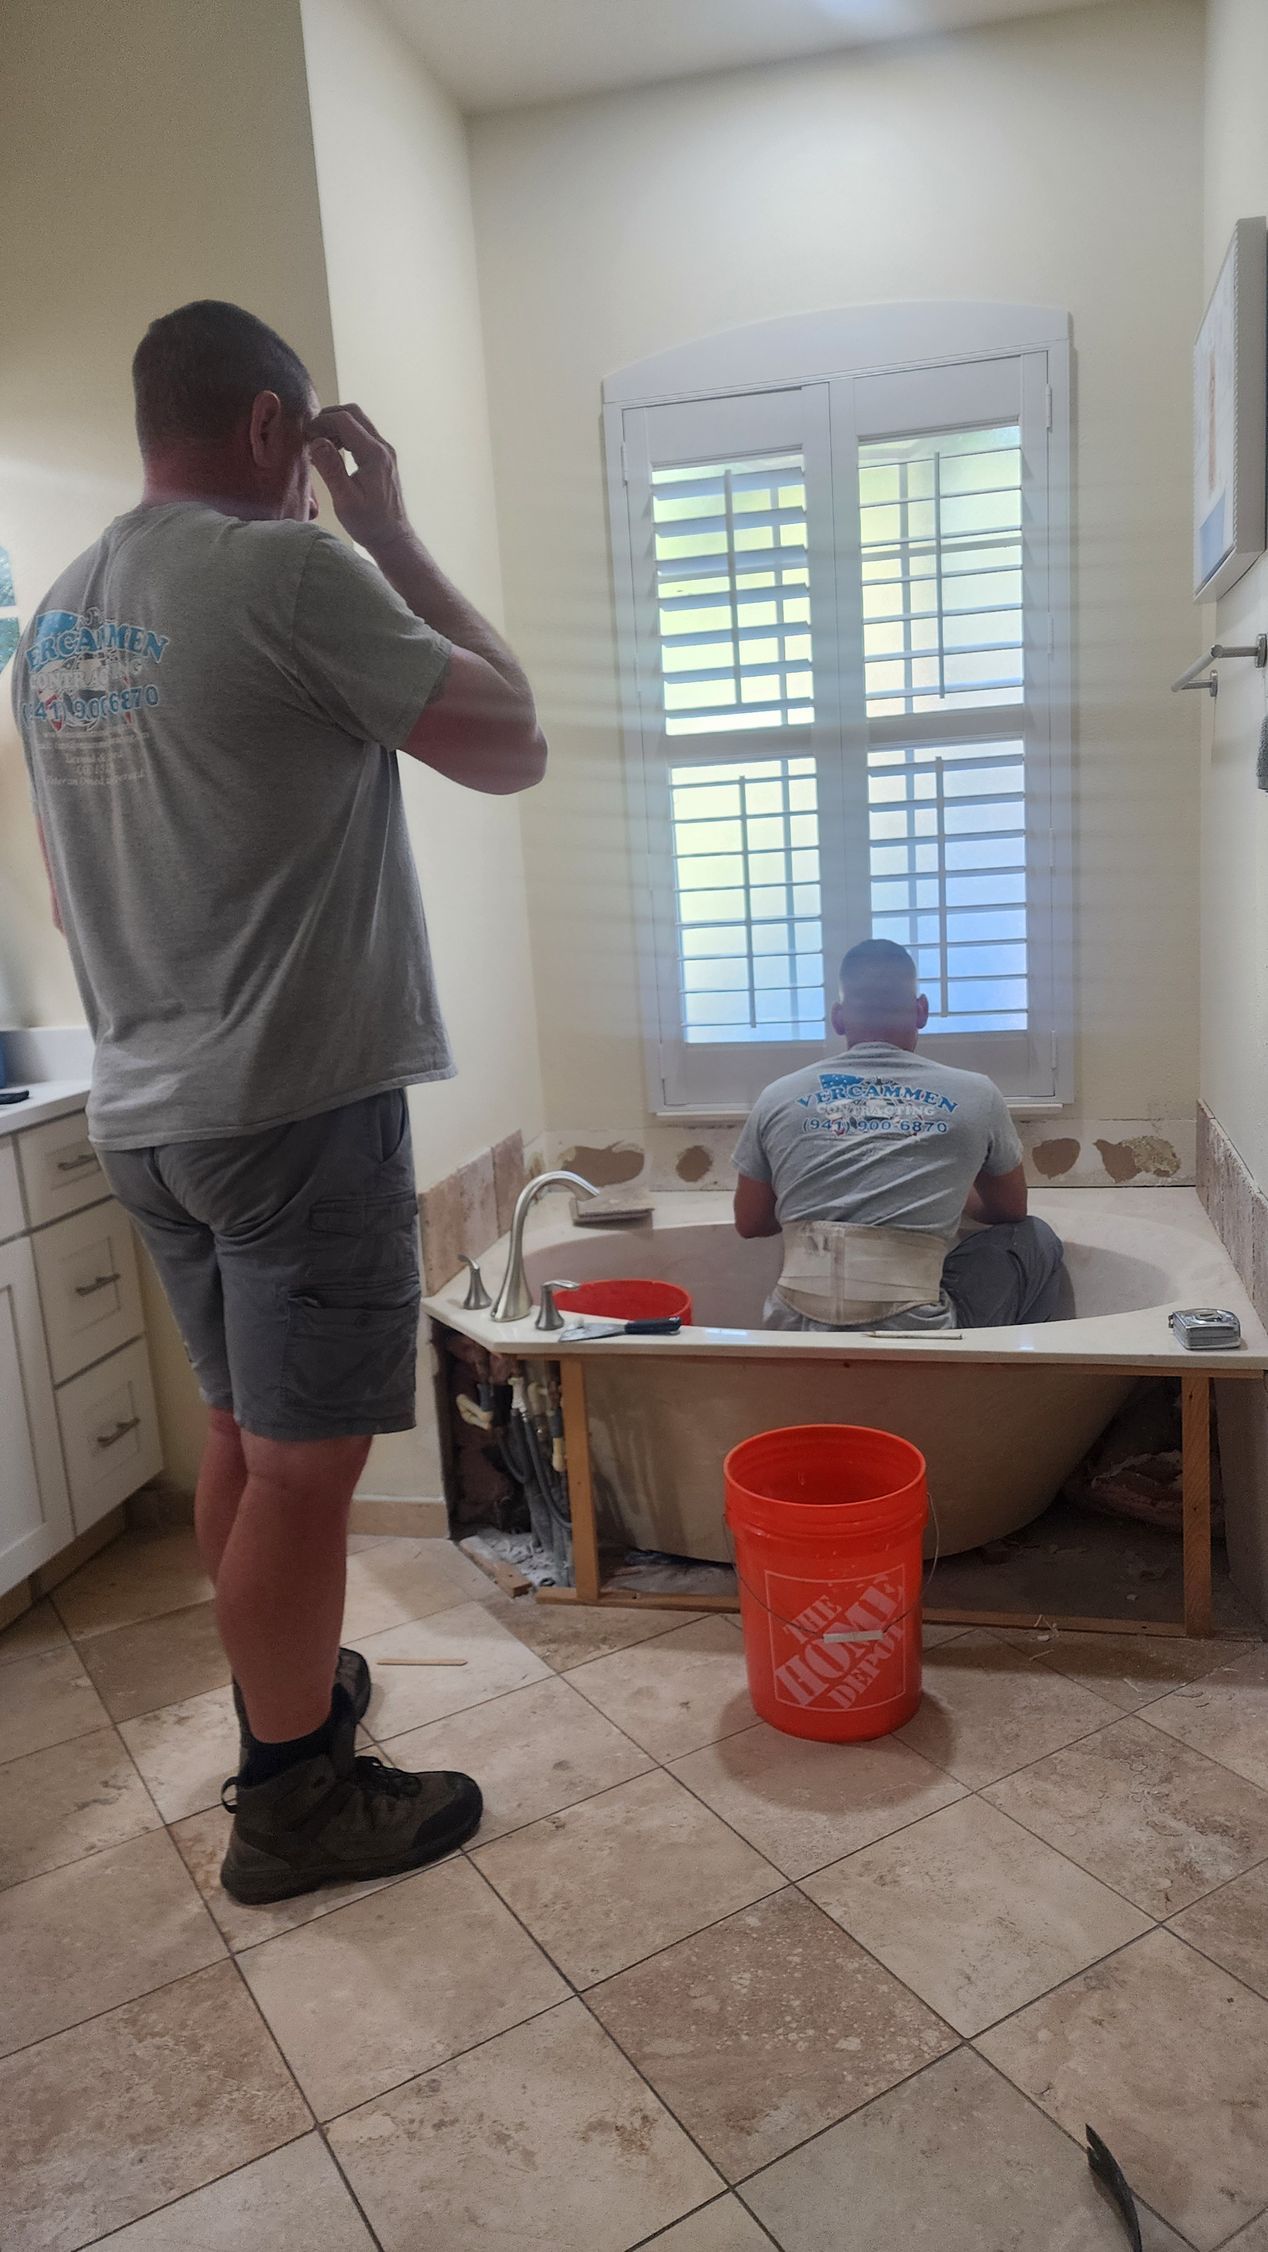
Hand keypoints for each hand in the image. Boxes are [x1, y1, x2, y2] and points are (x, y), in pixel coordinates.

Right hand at [308, 403, 412, 552]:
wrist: (392, 538)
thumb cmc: (369, 524)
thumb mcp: (345, 500)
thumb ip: (331, 468)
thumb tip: (316, 441)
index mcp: (374, 454)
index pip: (345, 421)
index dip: (321, 422)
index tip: (305, 434)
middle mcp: (383, 447)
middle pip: (354, 414)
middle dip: (329, 417)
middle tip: (310, 433)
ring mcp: (385, 452)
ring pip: (359, 422)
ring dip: (336, 426)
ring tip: (318, 443)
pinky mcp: (382, 458)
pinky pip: (362, 435)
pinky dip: (344, 436)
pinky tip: (332, 451)